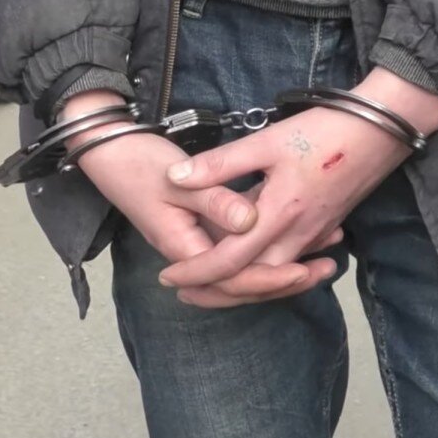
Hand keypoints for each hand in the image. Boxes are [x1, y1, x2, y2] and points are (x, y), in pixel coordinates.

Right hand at [67, 90, 338, 302]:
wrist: (109, 153)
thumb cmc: (140, 163)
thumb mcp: (178, 179)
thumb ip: (216, 199)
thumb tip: (250, 221)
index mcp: (185, 247)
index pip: (232, 279)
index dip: (268, 278)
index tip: (301, 270)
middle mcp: (193, 254)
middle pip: (243, 285)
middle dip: (287, 282)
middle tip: (327, 271)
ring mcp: (200, 245)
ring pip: (245, 272)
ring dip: (284, 269)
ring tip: (327, 261)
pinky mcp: (206, 231)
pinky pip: (242, 252)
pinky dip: (271, 251)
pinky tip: (303, 242)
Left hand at [159, 68, 437, 306]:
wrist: (383, 129)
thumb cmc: (325, 130)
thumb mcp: (266, 141)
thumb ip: (221, 164)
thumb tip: (175, 177)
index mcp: (278, 215)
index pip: (228, 261)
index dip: (195, 272)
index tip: (168, 276)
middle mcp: (297, 234)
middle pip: (251, 282)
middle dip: (216, 292)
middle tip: (182, 290)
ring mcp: (315, 234)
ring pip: (274, 277)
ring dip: (243, 286)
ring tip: (213, 284)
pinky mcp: (326, 227)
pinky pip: (293, 262)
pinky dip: (270, 273)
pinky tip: (255, 266)